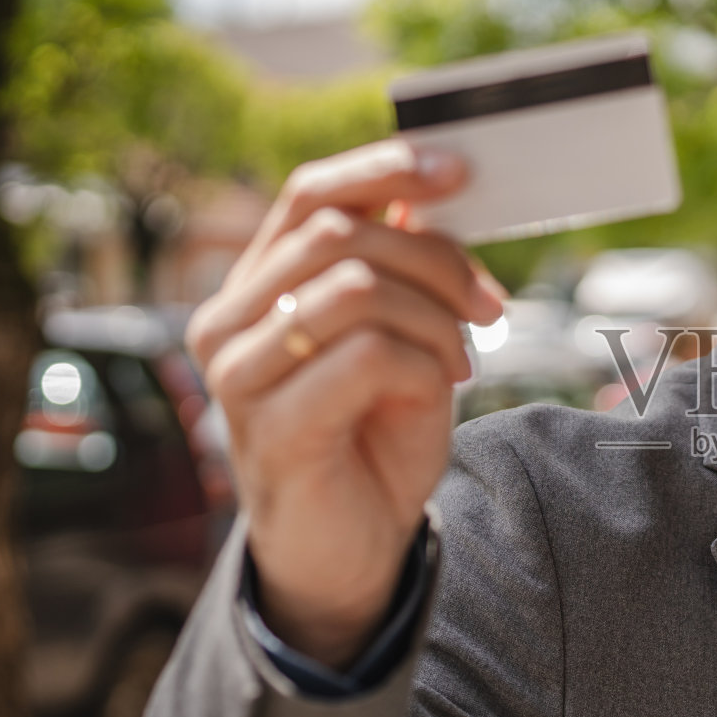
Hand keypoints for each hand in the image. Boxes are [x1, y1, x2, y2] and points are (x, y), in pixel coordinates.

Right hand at [187, 140, 504, 666]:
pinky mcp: (270, 427)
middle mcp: (228, 320)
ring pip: (356, 287)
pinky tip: (436, 394)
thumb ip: (399, 272)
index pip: (309, 193)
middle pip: (342, 232)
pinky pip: (368, 356)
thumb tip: (430, 195)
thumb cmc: (374, 437)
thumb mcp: (399, 338)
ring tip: (458, 361)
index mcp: (257, 286)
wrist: (352, 549)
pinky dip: (425, 367)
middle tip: (489, 306)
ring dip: (434, 320)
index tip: (459, 169)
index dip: (385, 168)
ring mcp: (239, 374)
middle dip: (437, 260)